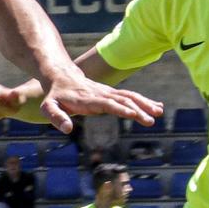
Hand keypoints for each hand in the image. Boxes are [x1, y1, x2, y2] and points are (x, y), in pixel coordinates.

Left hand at [36, 58, 162, 134]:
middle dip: (138, 109)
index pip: (107, 104)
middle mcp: (101, 94)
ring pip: (130, 96)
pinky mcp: (112, 93)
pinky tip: (157, 107)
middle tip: (151, 120)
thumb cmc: (54, 96)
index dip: (120, 108)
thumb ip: (56, 118)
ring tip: (159, 112)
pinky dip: (144, 101)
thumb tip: (67, 129)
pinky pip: (130, 96)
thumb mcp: (48, 108)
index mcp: (88, 99)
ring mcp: (108, 92)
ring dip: (145, 104)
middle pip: (123, 100)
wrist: (61, 77)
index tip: (133, 114)